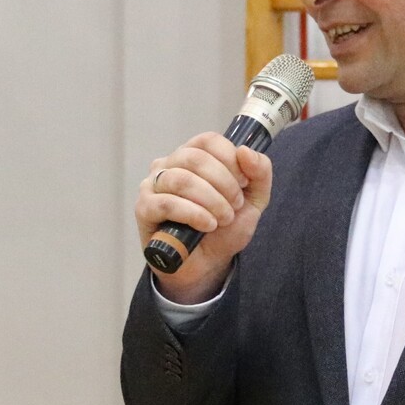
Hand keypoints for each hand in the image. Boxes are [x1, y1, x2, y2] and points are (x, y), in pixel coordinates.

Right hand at [134, 133, 273, 303]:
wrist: (207, 264)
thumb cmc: (224, 228)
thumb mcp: (253, 200)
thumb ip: (260, 172)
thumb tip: (245, 150)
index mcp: (193, 155)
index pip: (208, 140)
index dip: (230, 160)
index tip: (243, 183)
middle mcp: (169, 164)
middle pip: (195, 158)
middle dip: (224, 184)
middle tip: (235, 206)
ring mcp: (153, 185)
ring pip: (182, 179)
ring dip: (211, 201)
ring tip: (222, 219)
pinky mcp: (144, 208)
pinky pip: (167, 203)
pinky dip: (193, 214)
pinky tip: (207, 225)